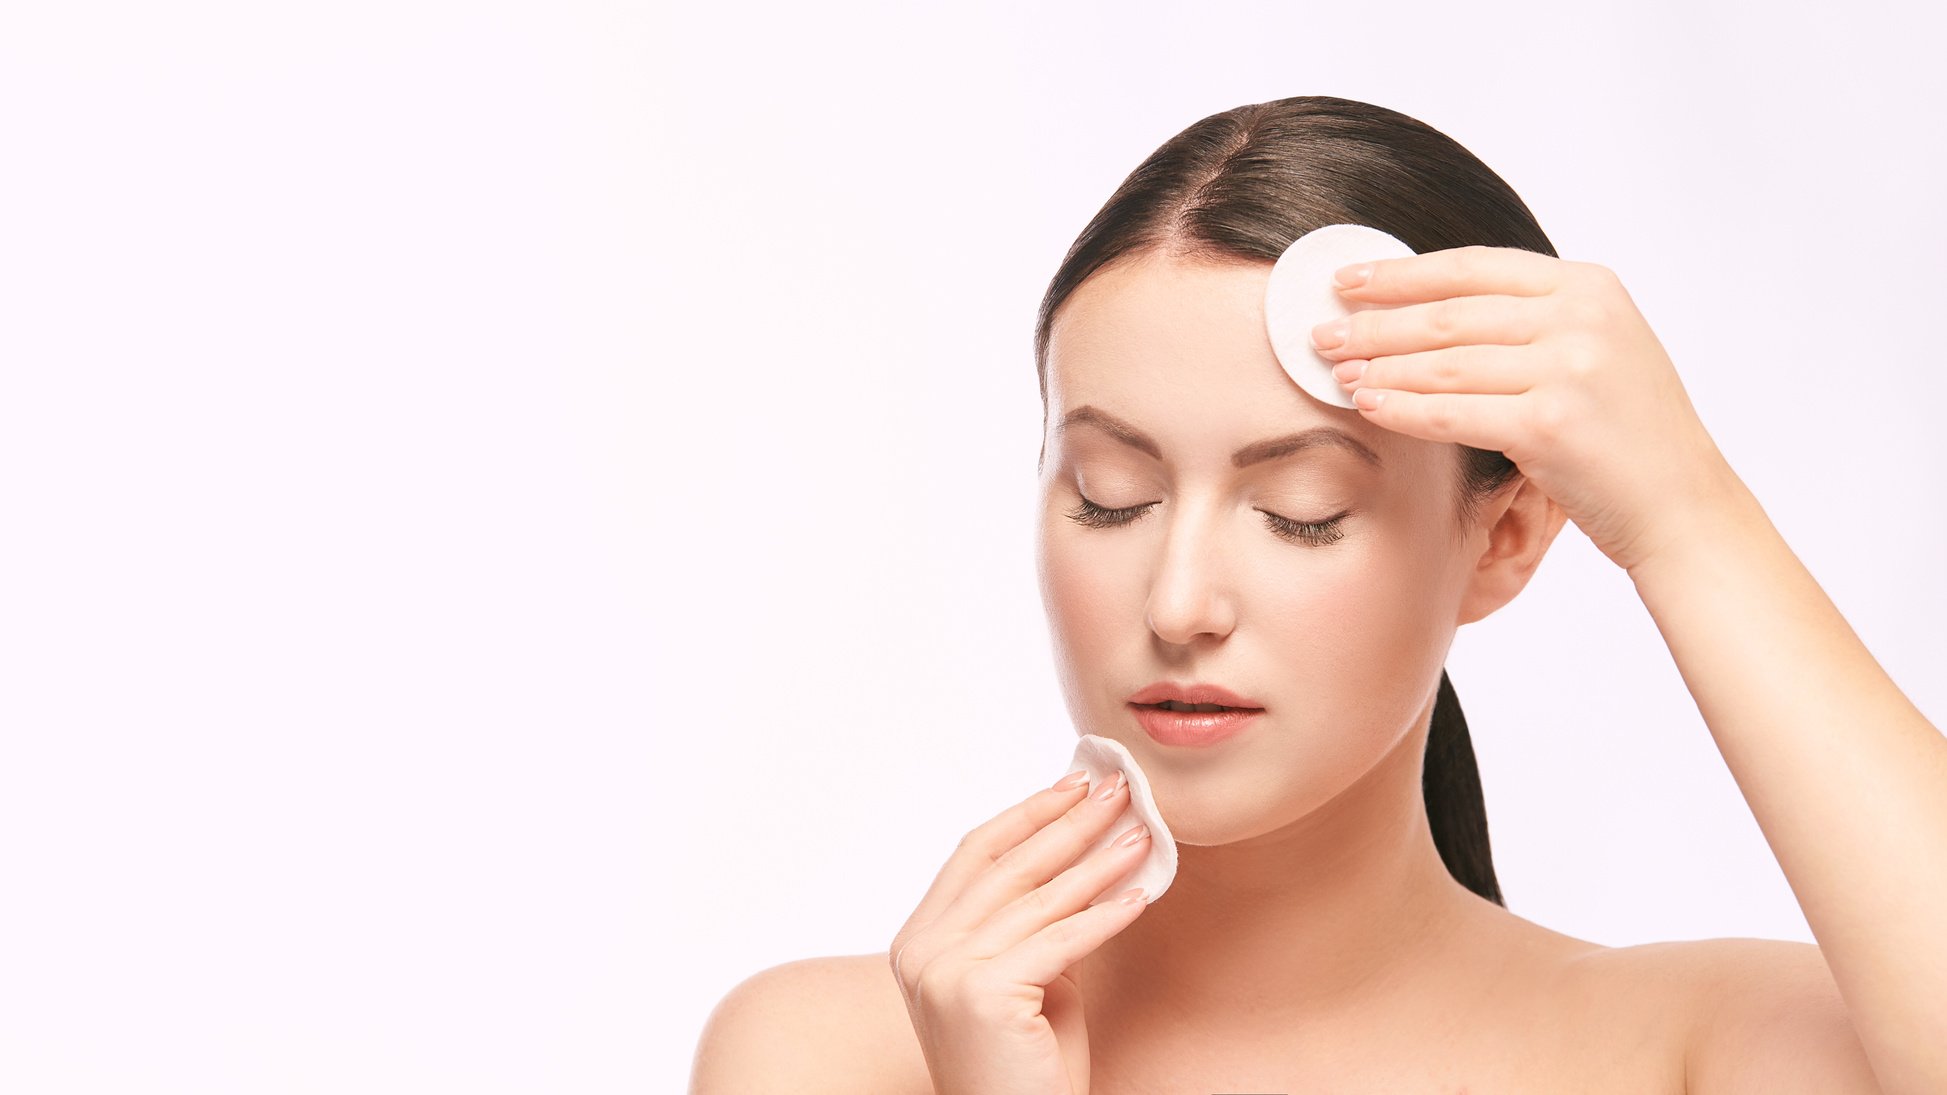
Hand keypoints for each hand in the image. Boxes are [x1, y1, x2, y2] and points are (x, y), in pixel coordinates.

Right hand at [888, 770, 1152, 1094]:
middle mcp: (920, 951)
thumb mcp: (1028, 977)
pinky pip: (1060, 942)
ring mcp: (944, 973)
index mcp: (918, 940)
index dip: (1027, 813)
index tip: (1074, 782)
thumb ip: (1037, 921)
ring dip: (1099, 862)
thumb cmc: (1026, 1067)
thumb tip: (1087, 851)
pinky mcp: (980, 996)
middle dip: (1070, 821)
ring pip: (1038, 899)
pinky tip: (1139, 898)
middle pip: (1007, 866)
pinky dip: (1105, 917)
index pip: (975, 854)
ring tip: (1143, 836)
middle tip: (1120, 790)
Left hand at [1311, 245, 1737, 572]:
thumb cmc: (1627, 434)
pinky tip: (1367, 405)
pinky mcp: (1549, 425)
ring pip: (1443, 362)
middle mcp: (1581, 317)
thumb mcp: (1595, 349)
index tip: (1348, 280)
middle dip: (1375, 322)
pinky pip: (1452, 412)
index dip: (1402, 273)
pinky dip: (1402, 408)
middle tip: (1321, 331)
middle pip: (1449, 313)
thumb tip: (1425, 309)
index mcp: (1589, 285)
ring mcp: (1568, 369)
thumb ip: (1530, 320)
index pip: (1474, 266)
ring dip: (1379, 365)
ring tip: (1335, 370)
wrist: (1681, 505)